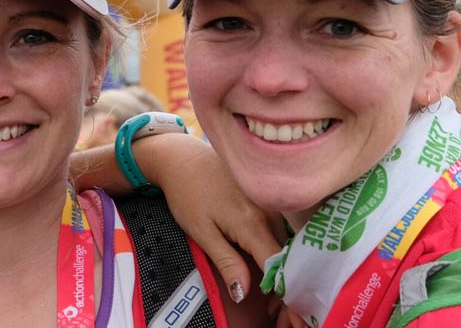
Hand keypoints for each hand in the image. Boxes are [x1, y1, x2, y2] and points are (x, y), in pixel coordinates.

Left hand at [135, 133, 287, 302]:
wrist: (183, 158)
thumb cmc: (188, 195)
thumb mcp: (202, 233)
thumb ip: (227, 262)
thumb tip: (244, 293)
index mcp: (253, 223)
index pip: (278, 265)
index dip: (281, 290)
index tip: (278, 311)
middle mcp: (270, 212)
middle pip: (285, 257)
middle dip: (283, 284)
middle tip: (275, 311)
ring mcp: (272, 204)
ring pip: (284, 244)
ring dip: (280, 268)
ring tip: (269, 292)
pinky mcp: (269, 199)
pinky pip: (279, 230)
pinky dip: (275, 249)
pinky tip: (264, 262)